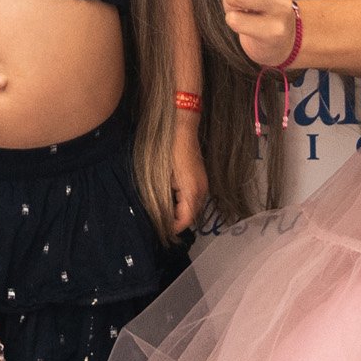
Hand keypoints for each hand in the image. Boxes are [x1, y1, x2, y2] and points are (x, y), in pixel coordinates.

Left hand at [166, 119, 208, 236]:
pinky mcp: (201, 180)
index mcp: (192, 192)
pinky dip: (182, 203)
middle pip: (190, 216)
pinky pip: (193, 198)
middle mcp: (201, 191)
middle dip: (175, 221)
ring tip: (161, 212)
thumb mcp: (162, 177)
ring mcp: (203, 185)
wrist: (182, 129)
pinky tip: (170, 199)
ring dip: (179, 212)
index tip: (158, 230)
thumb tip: (161, 216)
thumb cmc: (169, 151)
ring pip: (192, 208)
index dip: (172, 228)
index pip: (184, 220)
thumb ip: (163, 199)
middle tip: (158, 222)